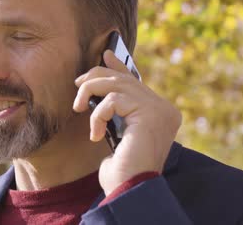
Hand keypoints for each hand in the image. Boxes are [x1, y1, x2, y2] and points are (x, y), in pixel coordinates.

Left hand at [73, 50, 181, 194]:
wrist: (129, 189)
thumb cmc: (122, 169)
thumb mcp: (117, 133)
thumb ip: (116, 109)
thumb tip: (104, 87)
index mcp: (161, 112)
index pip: (137, 80)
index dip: (119, 66)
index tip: (105, 54)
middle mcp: (164, 108)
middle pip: (124, 78)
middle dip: (96, 77)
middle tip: (77, 86)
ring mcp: (159, 109)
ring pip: (115, 84)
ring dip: (90, 93)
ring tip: (79, 109)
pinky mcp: (149, 113)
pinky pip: (112, 100)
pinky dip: (98, 115)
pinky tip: (97, 135)